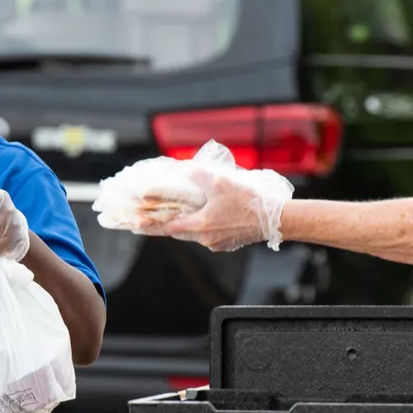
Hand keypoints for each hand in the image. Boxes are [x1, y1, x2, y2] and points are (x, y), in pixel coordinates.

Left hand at [154, 167, 291, 251]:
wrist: (278, 219)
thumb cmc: (250, 202)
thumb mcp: (220, 182)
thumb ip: (199, 174)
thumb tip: (185, 169)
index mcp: (200, 226)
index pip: (166, 227)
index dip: (149, 225)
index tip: (135, 225)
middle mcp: (205, 238)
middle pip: (178, 232)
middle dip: (166, 224)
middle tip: (152, 217)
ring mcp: (217, 243)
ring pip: (193, 234)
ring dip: (186, 224)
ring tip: (180, 213)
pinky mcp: (228, 244)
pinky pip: (208, 235)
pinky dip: (203, 226)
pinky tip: (207, 215)